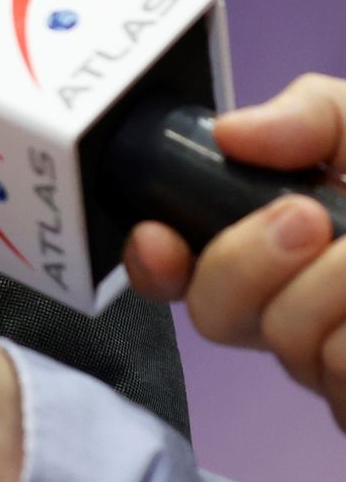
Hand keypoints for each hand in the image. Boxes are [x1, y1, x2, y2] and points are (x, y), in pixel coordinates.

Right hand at [125, 73, 345, 426]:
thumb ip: (313, 113)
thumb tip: (231, 131)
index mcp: (285, 249)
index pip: (184, 273)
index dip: (155, 263)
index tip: (161, 236)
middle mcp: (301, 314)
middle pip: (219, 314)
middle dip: (250, 258)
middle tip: (311, 218)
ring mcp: (343, 368)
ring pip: (290, 348)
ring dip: (336, 292)